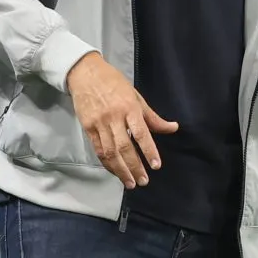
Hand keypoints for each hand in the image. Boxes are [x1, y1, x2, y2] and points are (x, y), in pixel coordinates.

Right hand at [66, 53, 178, 187]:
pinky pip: (99, 150)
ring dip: (121, 170)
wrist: (85, 74)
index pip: (141, 133)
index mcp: (129, 107)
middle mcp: (114, 117)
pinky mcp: (88, 128)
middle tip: (144, 181)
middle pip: (124, 147)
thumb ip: (152, 117)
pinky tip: (116, 172)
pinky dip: (108, 163)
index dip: (149, 151)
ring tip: (130, 183)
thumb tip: (173, 128)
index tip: (156, 166)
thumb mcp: (136, 96)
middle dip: (135, 166)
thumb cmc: (114, 83)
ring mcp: (99, 123)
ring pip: (110, 152)